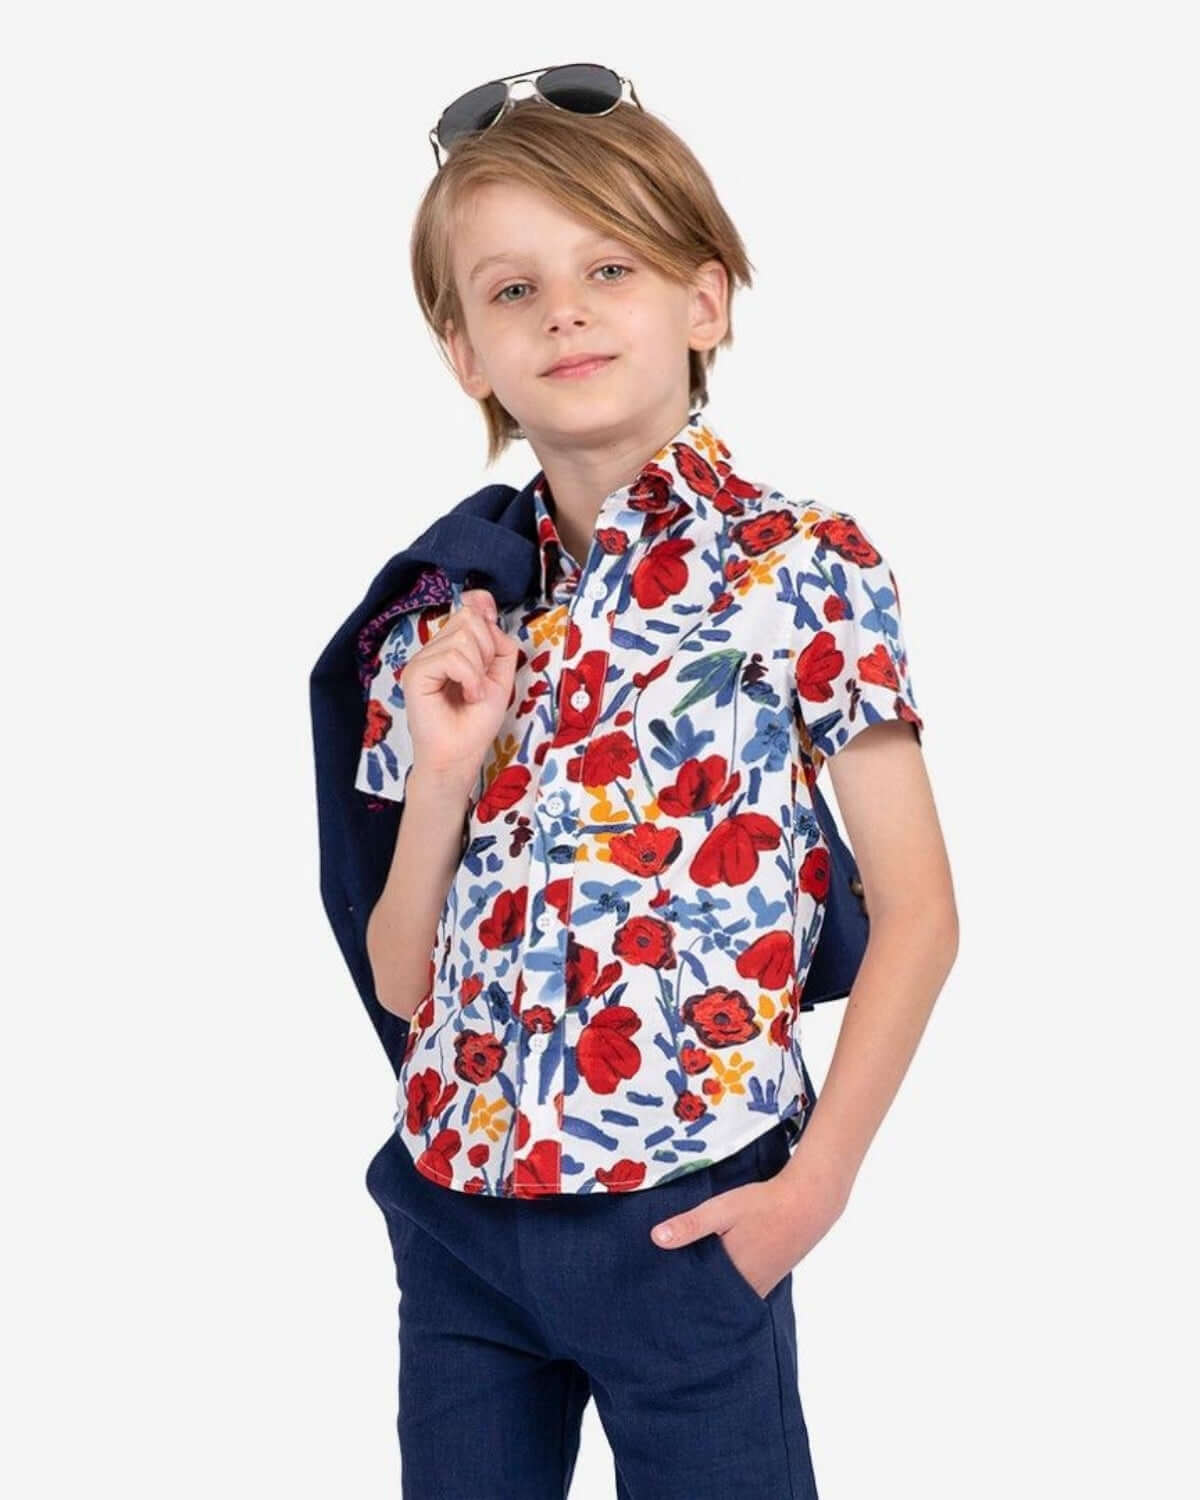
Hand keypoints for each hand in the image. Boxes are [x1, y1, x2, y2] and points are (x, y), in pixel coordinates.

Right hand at [404, 588, 518, 791]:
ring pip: (463, 636)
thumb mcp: (500, 676)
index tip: (491, 639)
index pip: (468, 608)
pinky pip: (452, 656)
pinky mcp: (415, 673)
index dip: (484, 613)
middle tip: (481, 682)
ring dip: (479, 669)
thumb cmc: (476, 723)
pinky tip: (467, 695)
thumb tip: (486, 607)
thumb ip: (499, 642)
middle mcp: (433, 650)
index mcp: (450, 648)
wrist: (460, 756)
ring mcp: (421, 660)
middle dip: (487, 650)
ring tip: (472, 693)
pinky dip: (470, 677)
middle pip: (469, 618)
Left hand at [649, 1154, 845, 1299]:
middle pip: (712, 1298)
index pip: (697, 1296)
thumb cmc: (764, 1205)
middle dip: (692, 1293)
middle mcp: (747, 1288)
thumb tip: (655, 1238)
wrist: (808, 1203)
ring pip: (727, 1293)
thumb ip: (690, 1225)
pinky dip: (727, 1280)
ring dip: (710, 1286)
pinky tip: (717, 1268)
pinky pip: (742, 1286)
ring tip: (684, 1279)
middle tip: (664, 1287)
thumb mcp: (722, 1210)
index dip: (677, 1294)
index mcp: (732, 1277)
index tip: (656, 1291)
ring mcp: (761, 1284)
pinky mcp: (769, 1276)